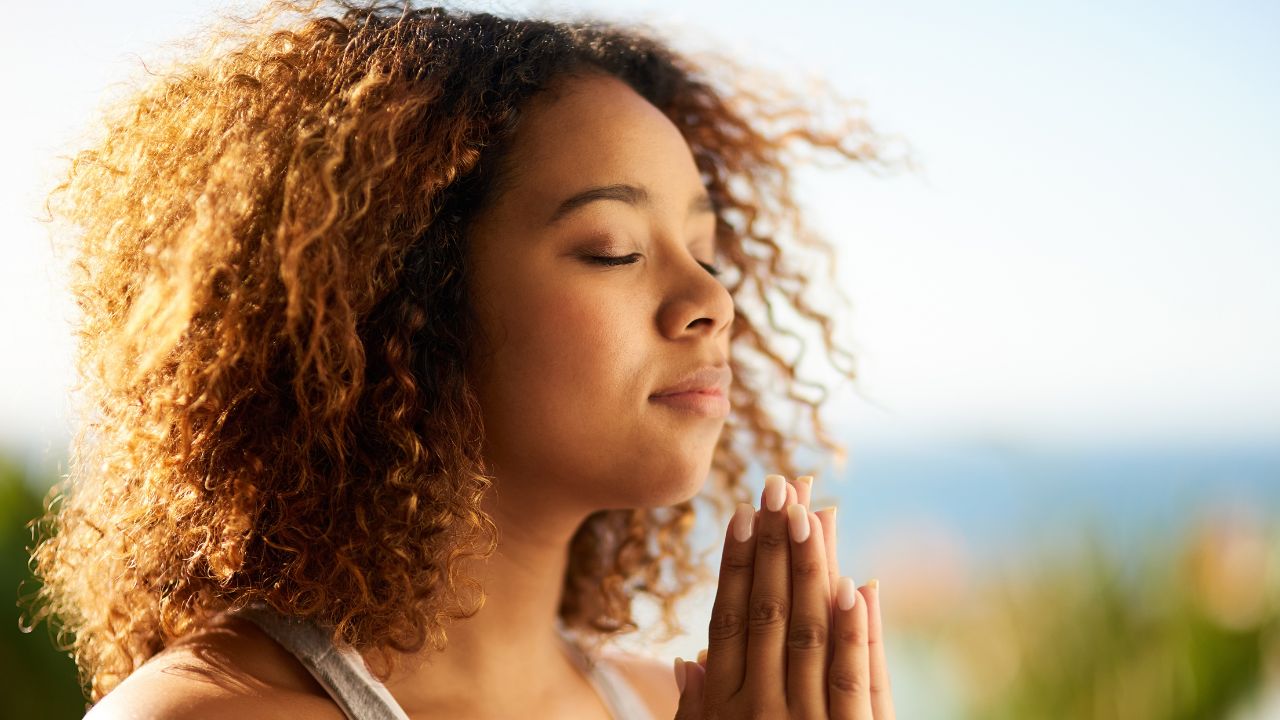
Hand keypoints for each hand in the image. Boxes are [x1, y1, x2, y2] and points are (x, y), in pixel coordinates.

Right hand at [673, 474, 895, 718]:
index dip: (736, 563)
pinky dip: (852, 631)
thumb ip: (697, 710)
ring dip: (809, 569)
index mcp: (725, 706)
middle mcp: (760, 709)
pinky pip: (852, 680)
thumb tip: (683, 661)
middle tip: (779, 486)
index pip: (727, 620)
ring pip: (807, 633)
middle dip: (773, 544)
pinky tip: (855, 585)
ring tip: (810, 514)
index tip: (744, 513)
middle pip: (767, 612)